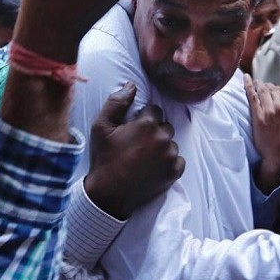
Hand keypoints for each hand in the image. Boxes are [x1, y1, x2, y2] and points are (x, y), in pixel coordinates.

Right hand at [84, 82, 184, 219]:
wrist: (109, 194)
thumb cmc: (104, 158)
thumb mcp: (101, 127)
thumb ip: (117, 102)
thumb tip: (131, 85)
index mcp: (147, 124)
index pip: (154, 110)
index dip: (142, 119)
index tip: (132, 130)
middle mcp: (163, 138)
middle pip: (164, 126)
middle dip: (153, 132)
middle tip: (137, 145)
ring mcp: (171, 156)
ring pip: (171, 143)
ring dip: (161, 147)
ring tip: (143, 158)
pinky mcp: (174, 172)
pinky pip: (178, 160)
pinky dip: (169, 162)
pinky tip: (153, 168)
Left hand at [244, 74, 279, 192]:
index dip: (278, 90)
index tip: (274, 92)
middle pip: (273, 89)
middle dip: (268, 88)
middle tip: (264, 88)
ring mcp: (269, 109)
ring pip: (262, 90)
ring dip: (259, 85)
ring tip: (256, 83)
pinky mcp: (258, 115)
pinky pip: (252, 96)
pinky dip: (248, 85)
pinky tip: (246, 78)